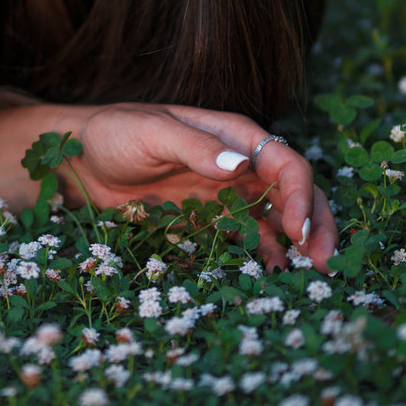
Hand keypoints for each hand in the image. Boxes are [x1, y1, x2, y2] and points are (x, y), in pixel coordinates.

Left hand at [60, 102, 336, 272]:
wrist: (79, 158)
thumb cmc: (113, 133)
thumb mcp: (150, 132)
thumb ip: (193, 146)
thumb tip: (238, 163)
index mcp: (232, 133)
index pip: (284, 162)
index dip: (299, 195)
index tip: (299, 229)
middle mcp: (238, 162)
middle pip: (294, 190)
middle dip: (317, 222)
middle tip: (325, 261)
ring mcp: (227, 190)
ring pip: (279, 215)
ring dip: (301, 240)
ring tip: (312, 273)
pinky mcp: (211, 215)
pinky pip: (250, 233)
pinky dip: (268, 250)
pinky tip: (276, 270)